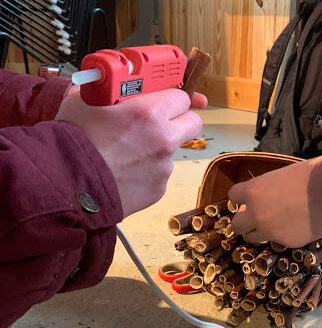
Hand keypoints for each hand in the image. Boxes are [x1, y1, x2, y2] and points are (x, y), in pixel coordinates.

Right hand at [55, 88, 205, 216]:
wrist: (65, 184)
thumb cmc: (73, 141)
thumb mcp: (86, 100)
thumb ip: (109, 88)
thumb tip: (112, 81)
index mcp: (150, 113)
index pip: (182, 97)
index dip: (172, 98)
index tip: (167, 100)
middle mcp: (164, 139)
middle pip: (193, 123)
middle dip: (180, 120)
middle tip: (161, 122)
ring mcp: (164, 166)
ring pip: (173, 150)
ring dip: (159, 148)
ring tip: (128, 151)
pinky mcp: (159, 189)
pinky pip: (160, 174)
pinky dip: (148, 171)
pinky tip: (125, 170)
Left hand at [229, 155, 321, 247]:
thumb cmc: (311, 175)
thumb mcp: (280, 176)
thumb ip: (265, 190)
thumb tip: (259, 200)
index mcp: (253, 191)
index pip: (233, 197)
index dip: (241, 198)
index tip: (249, 198)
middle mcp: (257, 214)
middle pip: (236, 225)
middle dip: (244, 220)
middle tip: (256, 216)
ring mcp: (271, 231)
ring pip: (253, 237)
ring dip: (259, 230)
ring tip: (276, 222)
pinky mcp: (287, 242)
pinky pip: (277, 241)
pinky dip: (283, 234)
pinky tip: (297, 224)